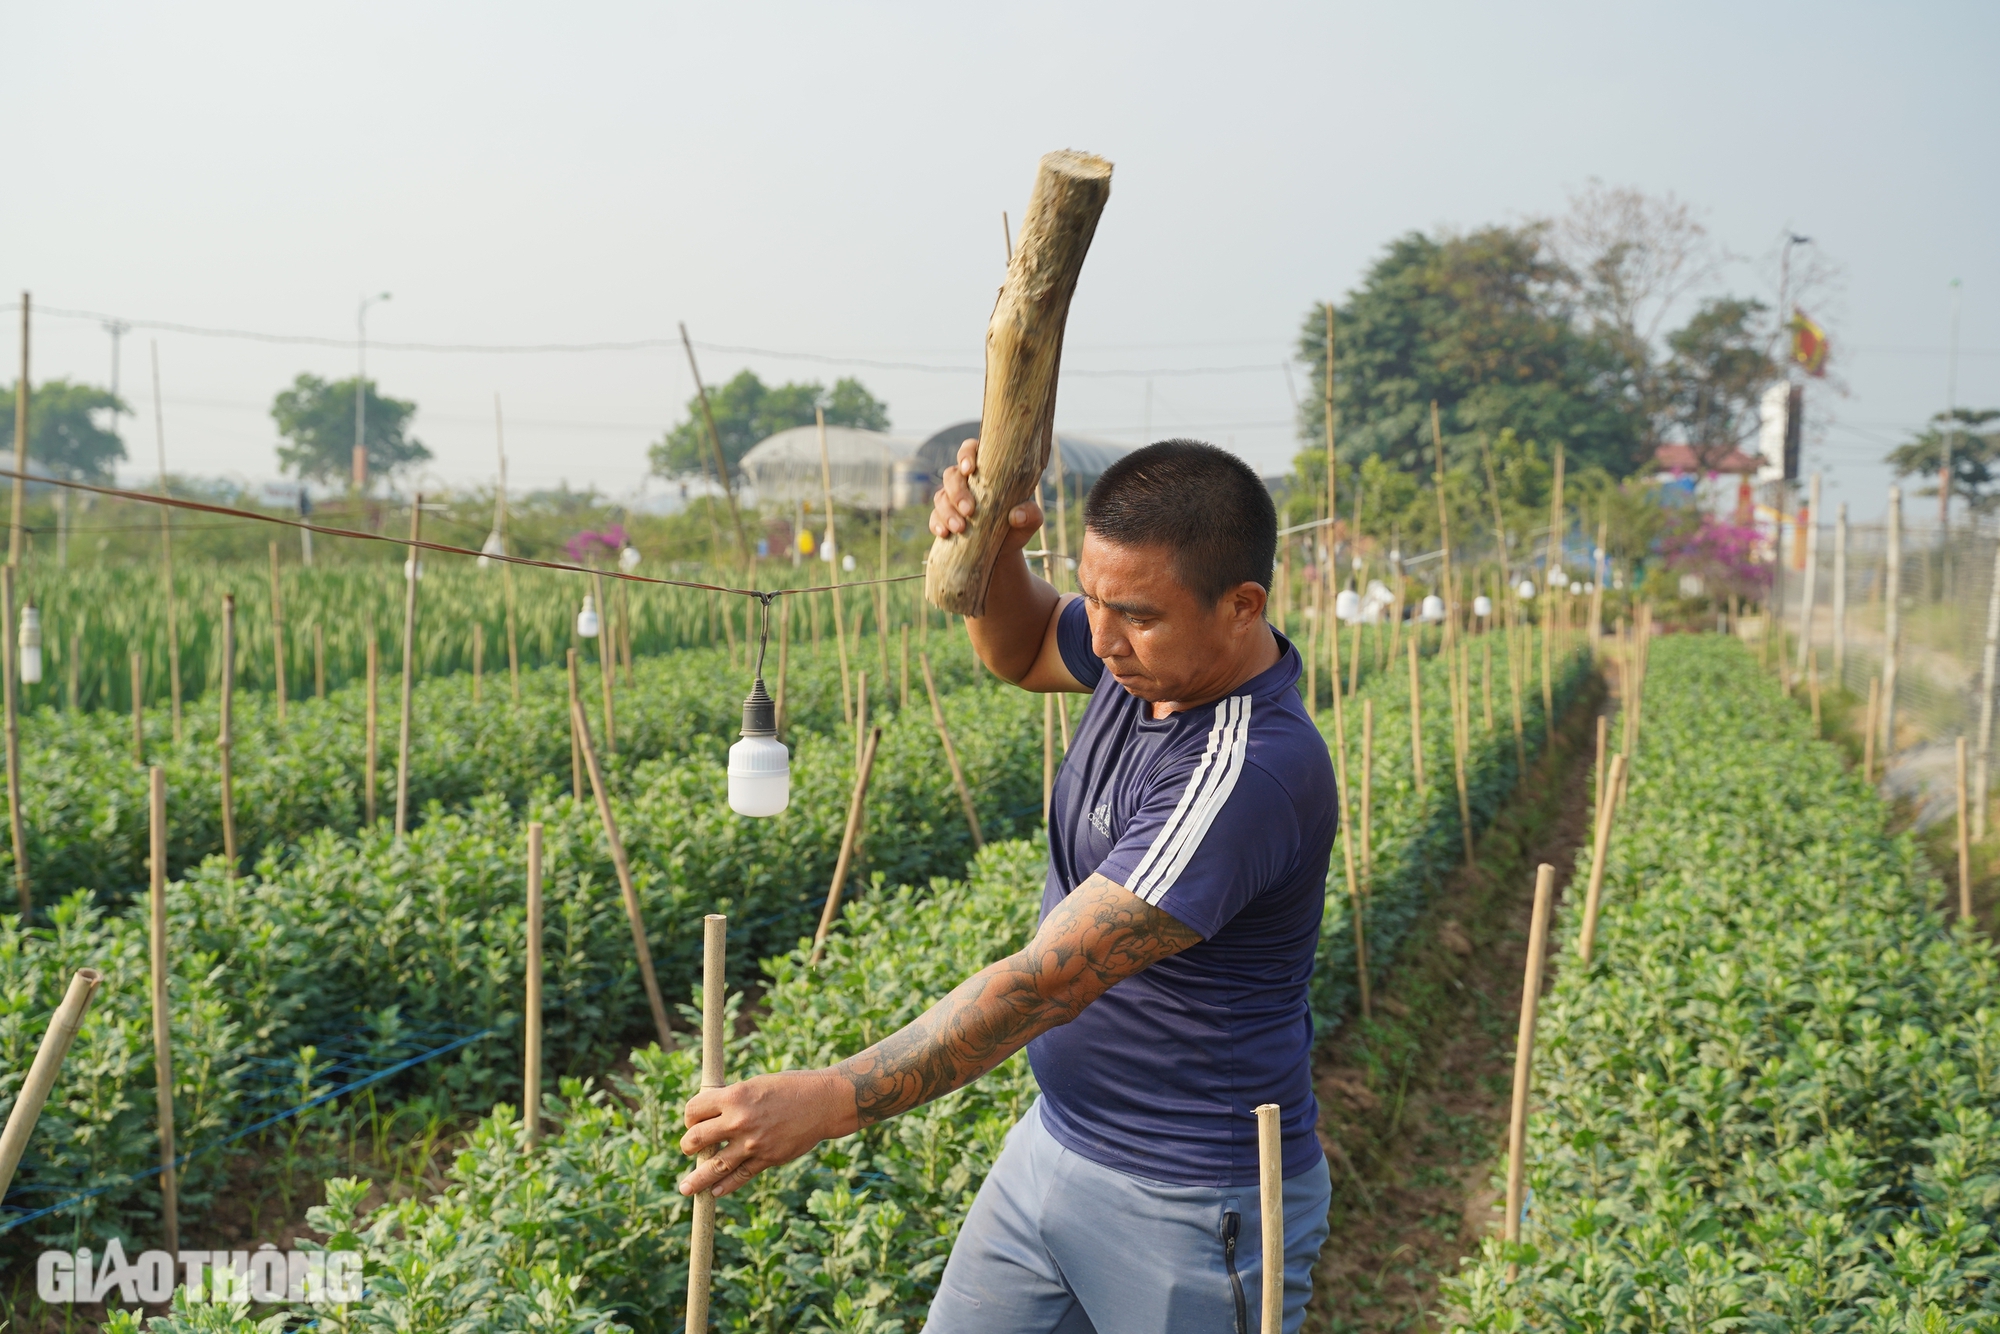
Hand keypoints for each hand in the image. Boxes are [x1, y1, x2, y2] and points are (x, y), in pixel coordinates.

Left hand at [678, 1069, 857, 1198]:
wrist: (823, 1102)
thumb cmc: (790, 1087)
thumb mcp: (756, 1084)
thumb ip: (733, 1099)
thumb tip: (710, 1114)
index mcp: (734, 1096)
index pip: (694, 1110)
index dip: (690, 1116)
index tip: (693, 1120)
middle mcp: (739, 1120)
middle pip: (696, 1139)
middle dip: (687, 1145)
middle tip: (688, 1148)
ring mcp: (752, 1143)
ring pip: (714, 1166)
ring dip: (696, 1179)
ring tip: (686, 1188)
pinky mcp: (767, 1159)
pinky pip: (740, 1176)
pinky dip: (725, 1186)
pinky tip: (715, 1192)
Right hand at [928, 437, 1042, 552]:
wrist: (1003, 552)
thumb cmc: (1018, 526)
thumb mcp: (1031, 520)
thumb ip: (1031, 514)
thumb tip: (1016, 515)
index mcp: (986, 471)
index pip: (971, 450)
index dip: (966, 454)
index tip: (969, 469)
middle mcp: (966, 482)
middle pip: (951, 475)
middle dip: (958, 492)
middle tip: (969, 510)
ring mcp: (952, 500)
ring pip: (941, 496)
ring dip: (947, 511)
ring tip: (960, 528)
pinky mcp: (943, 518)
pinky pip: (934, 517)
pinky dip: (937, 524)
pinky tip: (944, 533)